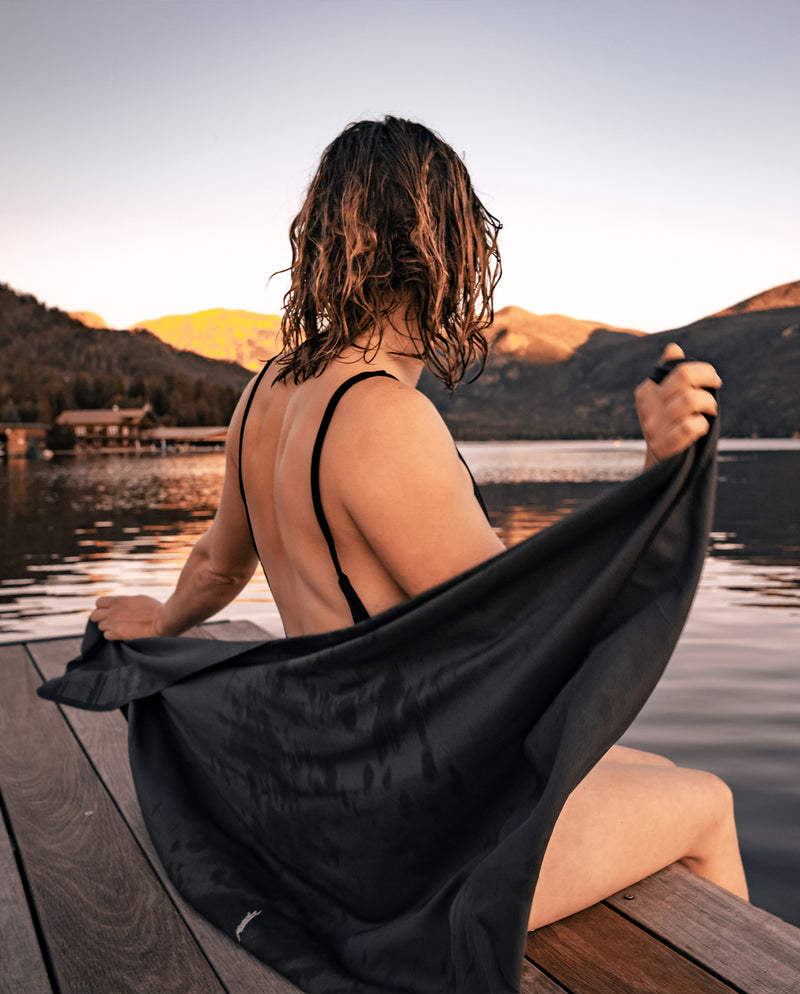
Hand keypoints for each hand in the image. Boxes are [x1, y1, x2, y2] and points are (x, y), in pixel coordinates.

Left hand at [90, 595, 164, 640]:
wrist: (162, 621)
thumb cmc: (154, 609)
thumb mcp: (137, 599)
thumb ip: (124, 602)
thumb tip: (119, 605)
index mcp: (117, 601)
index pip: (98, 603)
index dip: (102, 607)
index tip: (109, 610)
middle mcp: (112, 612)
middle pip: (94, 616)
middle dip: (100, 618)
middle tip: (110, 620)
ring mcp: (113, 624)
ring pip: (100, 627)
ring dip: (107, 627)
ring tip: (118, 627)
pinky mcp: (118, 635)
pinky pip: (106, 636)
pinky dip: (111, 635)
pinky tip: (120, 634)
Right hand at [635, 343, 720, 464]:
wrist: (661, 465)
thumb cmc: (669, 427)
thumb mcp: (666, 400)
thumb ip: (669, 375)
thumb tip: (673, 348)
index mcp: (646, 392)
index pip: (680, 369)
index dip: (704, 372)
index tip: (714, 380)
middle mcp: (646, 408)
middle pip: (684, 378)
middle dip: (708, 382)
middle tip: (715, 392)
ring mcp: (652, 428)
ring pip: (690, 400)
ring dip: (708, 405)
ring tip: (710, 412)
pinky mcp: (662, 446)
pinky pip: (691, 426)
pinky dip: (702, 426)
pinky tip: (700, 429)